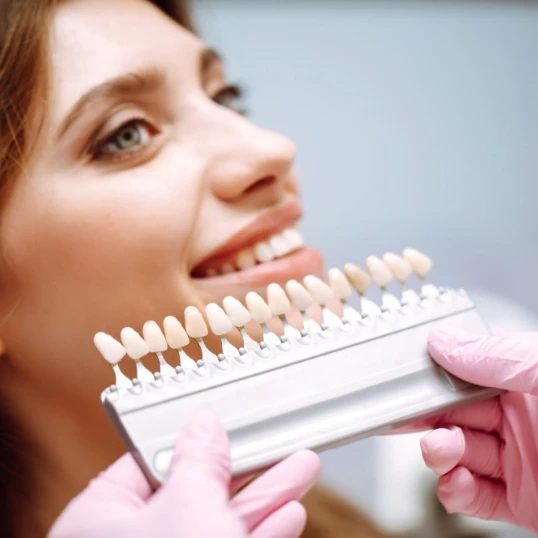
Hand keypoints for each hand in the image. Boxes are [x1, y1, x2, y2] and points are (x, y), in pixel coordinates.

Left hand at [48, 411, 319, 537]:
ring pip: (217, 524)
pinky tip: (289, 514)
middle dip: (245, 469)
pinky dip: (261, 533)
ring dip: (265, 497)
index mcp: (99, 520)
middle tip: (278, 446)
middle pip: (192, 492)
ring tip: (301, 468)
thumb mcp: (189, 507)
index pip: (149, 463)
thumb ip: (199, 461)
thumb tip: (203, 426)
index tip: (226, 427)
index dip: (192, 441)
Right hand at [419, 328, 537, 531]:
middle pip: (455, 414)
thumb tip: (442, 341)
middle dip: (429, 417)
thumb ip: (496, 356)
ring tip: (440, 452)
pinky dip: (456, 492)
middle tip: (407, 419)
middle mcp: (521, 418)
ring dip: (439, 453)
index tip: (406, 382)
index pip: (465, 372)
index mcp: (526, 378)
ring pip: (460, 454)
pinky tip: (454, 484)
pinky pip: (476, 495)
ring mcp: (522, 460)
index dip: (433, 377)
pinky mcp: (524, 503)